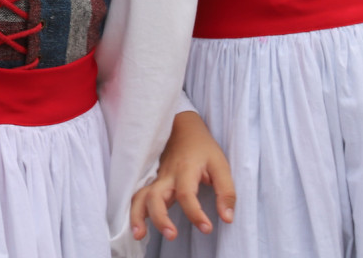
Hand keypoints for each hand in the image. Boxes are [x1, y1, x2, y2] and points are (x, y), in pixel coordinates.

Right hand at [129, 111, 235, 242]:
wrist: (182, 127)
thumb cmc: (203, 148)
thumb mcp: (221, 165)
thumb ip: (226, 192)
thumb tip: (227, 218)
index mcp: (185, 170)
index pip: (186, 194)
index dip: (195, 214)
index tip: (207, 228)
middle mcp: (167, 176)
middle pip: (155, 196)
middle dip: (160, 218)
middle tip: (171, 235)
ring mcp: (157, 180)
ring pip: (140, 196)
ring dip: (137, 216)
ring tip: (138, 235)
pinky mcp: (153, 183)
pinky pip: (139, 196)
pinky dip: (135, 211)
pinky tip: (137, 227)